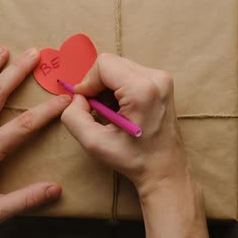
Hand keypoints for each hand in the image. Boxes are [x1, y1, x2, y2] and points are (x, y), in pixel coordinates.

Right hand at [62, 54, 217, 237]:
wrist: (166, 174)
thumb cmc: (135, 162)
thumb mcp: (95, 143)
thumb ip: (74, 116)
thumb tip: (72, 97)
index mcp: (144, 88)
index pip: (102, 64)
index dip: (85, 83)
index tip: (81, 104)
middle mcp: (158, 78)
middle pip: (111, 63)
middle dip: (96, 85)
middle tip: (92, 111)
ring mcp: (164, 80)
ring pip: (120, 68)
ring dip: (106, 88)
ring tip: (107, 115)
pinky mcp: (164, 85)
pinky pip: (130, 76)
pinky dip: (118, 89)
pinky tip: (118, 112)